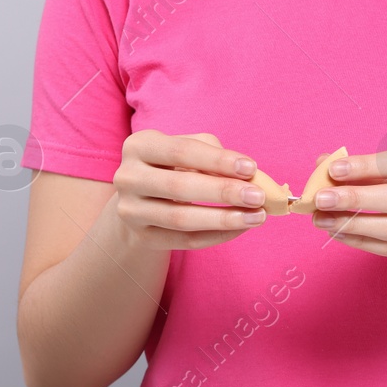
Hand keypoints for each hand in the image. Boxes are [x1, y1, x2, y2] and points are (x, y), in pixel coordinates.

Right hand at [111, 129, 268, 249]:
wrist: (141, 197)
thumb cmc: (174, 165)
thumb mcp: (189, 149)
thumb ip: (215, 155)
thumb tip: (250, 176)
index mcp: (139, 145)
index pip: (182, 151)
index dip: (218, 160)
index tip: (251, 168)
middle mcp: (128, 177)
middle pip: (179, 187)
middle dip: (224, 192)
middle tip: (258, 196)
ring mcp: (131, 210)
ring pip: (181, 219)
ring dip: (224, 219)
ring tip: (257, 216)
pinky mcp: (142, 236)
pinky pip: (184, 241)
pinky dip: (217, 236)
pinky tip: (240, 228)